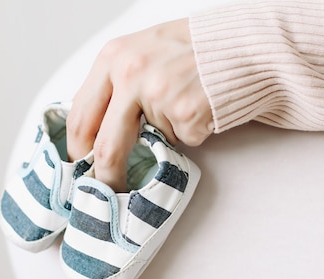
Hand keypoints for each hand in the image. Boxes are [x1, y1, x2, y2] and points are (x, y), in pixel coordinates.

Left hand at [67, 18, 212, 191]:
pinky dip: (191, 132)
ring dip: (162, 140)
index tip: (81, 167)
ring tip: (181, 111)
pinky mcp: (185, 112)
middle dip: (105, 177)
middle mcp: (129, 73)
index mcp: (112, 58)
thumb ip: (114, 86)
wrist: (246, 42)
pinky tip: (202, 107)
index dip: (77, 150)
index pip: (79, 117)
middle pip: (104, 146)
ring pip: (147, 144)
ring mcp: (157, 93)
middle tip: (107, 192)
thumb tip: (92, 134)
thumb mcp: (141, 52)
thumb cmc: (193, 50)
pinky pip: (180, 141)